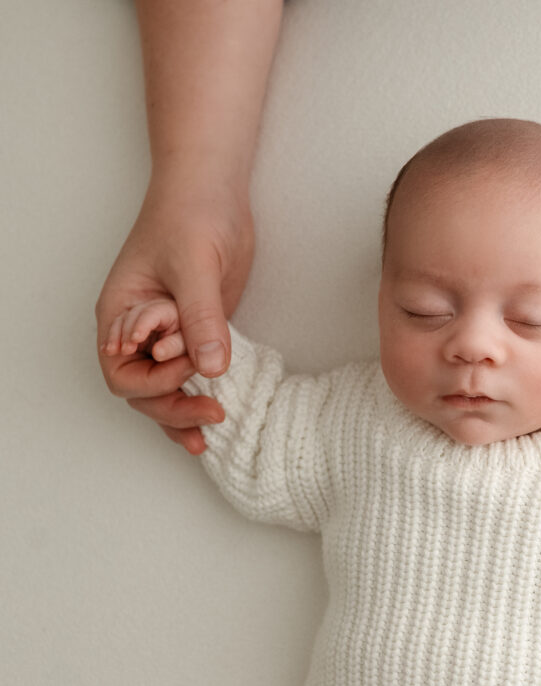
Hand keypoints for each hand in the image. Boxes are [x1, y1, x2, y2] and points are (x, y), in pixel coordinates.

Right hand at [95, 180, 252, 453]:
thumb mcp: (195, 266)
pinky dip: (199, 396)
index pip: (122, 372)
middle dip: (172, 407)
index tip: (190, 366)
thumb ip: (200, 317)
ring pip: (164, 389)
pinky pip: (192, 373)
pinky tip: (216, 417)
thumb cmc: (190, 216)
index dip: (155, 382)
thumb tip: (209, 367)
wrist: (214, 192)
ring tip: (208, 435)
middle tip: (213, 413)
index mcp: (121, 315)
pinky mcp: (197, 332)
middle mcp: (138, 332)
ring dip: (182, 413)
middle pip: (142, 390)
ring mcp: (168, 334)